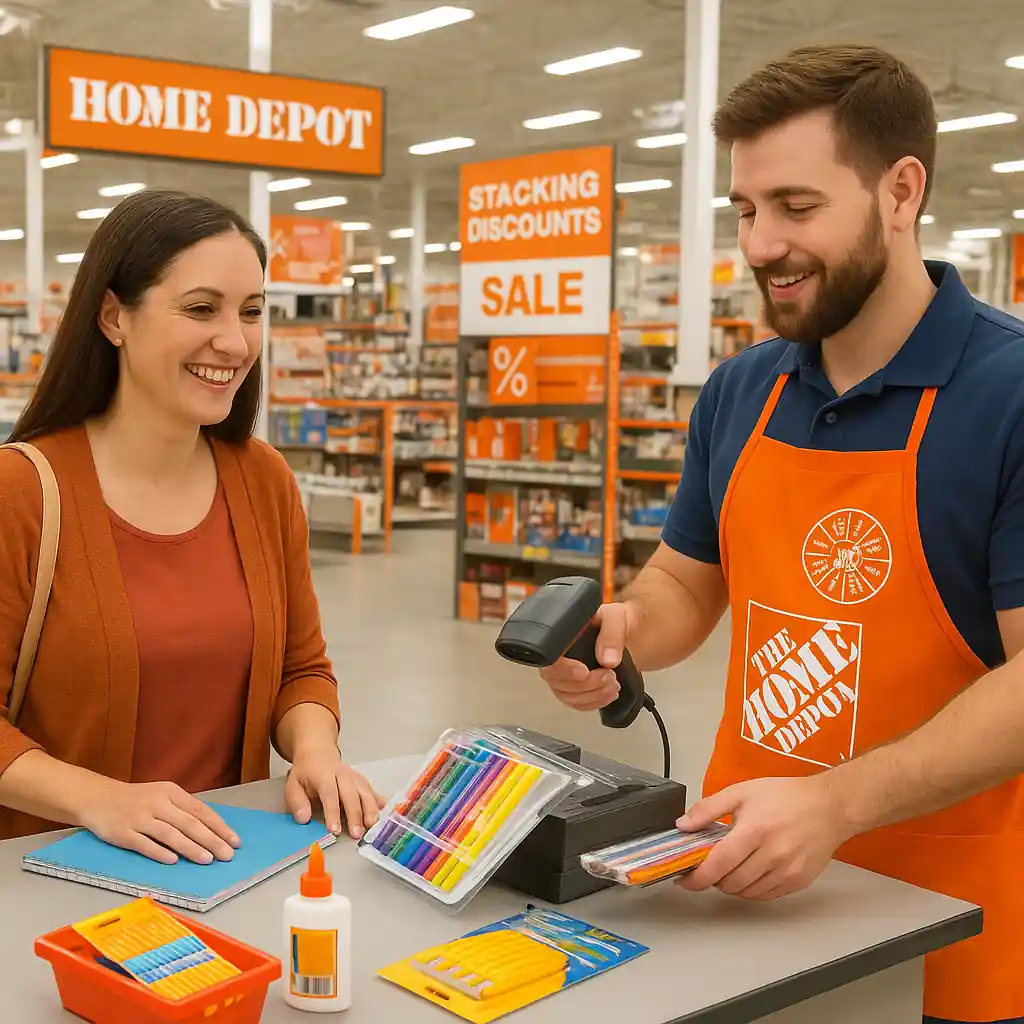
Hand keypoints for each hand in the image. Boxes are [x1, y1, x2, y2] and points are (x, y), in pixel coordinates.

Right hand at [78, 779, 240, 865]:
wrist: (96, 797)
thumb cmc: (135, 800)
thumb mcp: (161, 796)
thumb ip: (182, 811)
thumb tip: (210, 831)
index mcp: (171, 792)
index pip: (201, 810)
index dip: (219, 826)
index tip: (234, 841)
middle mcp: (157, 802)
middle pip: (189, 823)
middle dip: (211, 840)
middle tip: (226, 855)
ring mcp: (140, 817)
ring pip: (170, 833)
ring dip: (190, 847)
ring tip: (207, 859)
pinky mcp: (123, 832)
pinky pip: (144, 843)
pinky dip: (159, 852)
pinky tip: (173, 861)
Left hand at [286, 744, 384, 839]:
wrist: (318, 753)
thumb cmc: (306, 774)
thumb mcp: (293, 785)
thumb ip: (297, 802)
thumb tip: (304, 818)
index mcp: (323, 775)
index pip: (330, 794)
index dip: (333, 812)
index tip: (334, 830)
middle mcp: (342, 775)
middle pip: (351, 794)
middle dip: (355, 815)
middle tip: (356, 834)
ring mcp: (355, 777)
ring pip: (365, 792)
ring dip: (370, 810)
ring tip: (372, 826)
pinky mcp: (362, 781)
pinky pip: (372, 791)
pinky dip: (380, 802)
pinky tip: (385, 812)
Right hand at [539, 602, 631, 710]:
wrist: (626, 633)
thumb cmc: (616, 621)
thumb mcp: (616, 618)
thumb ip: (612, 635)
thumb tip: (607, 660)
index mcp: (559, 634)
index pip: (548, 656)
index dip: (563, 669)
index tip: (584, 672)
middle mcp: (556, 655)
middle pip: (555, 680)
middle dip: (585, 684)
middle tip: (609, 676)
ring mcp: (563, 673)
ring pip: (567, 695)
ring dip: (593, 695)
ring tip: (614, 684)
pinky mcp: (574, 687)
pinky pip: (577, 703)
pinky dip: (595, 702)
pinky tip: (609, 693)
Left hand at [673, 775, 853, 900]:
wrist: (829, 806)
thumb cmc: (786, 796)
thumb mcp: (742, 792)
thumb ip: (708, 808)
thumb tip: (683, 825)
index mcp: (754, 830)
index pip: (718, 864)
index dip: (697, 877)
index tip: (684, 880)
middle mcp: (772, 854)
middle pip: (730, 883)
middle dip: (713, 879)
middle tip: (709, 867)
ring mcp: (787, 871)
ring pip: (747, 893)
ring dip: (731, 885)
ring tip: (730, 867)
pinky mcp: (798, 881)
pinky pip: (765, 895)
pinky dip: (751, 889)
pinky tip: (749, 873)